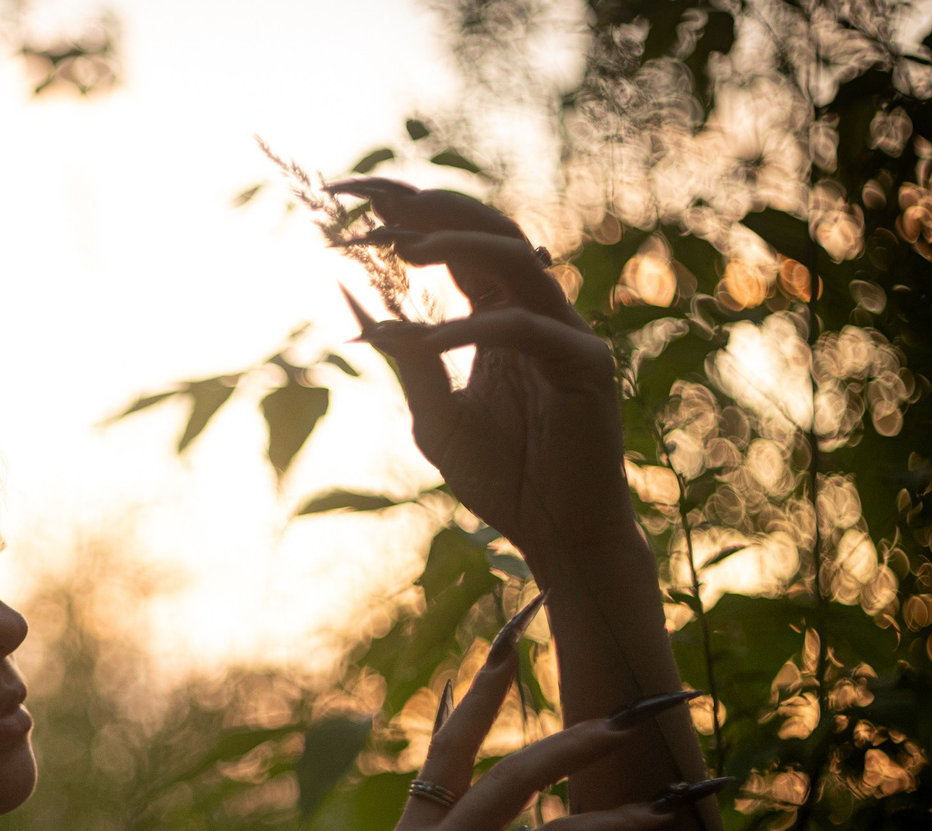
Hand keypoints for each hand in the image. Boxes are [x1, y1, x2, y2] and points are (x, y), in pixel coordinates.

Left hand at [327, 178, 631, 561]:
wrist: (554, 533)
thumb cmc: (502, 476)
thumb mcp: (434, 414)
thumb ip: (406, 359)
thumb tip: (356, 303)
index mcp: (499, 314)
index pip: (455, 244)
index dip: (406, 213)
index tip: (346, 196)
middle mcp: (535, 310)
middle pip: (489, 229)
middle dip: (430, 208)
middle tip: (371, 203)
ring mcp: (565, 332)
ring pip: (515, 259)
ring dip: (455, 246)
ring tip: (399, 248)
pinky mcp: (584, 365)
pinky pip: (525, 329)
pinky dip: (470, 330)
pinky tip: (423, 341)